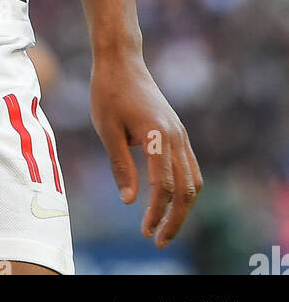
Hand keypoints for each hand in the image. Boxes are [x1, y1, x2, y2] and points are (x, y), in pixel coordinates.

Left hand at [90, 52, 201, 247]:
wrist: (121, 60)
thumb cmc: (108, 92)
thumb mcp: (107, 129)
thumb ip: (120, 165)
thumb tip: (129, 201)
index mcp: (157, 135)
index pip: (164, 186)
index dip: (156, 213)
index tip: (144, 232)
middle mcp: (175, 135)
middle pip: (187, 189)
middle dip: (175, 219)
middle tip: (158, 240)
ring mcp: (180, 133)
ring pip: (194, 179)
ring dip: (183, 207)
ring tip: (165, 226)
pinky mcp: (177, 131)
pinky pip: (190, 167)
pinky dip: (185, 188)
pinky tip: (169, 201)